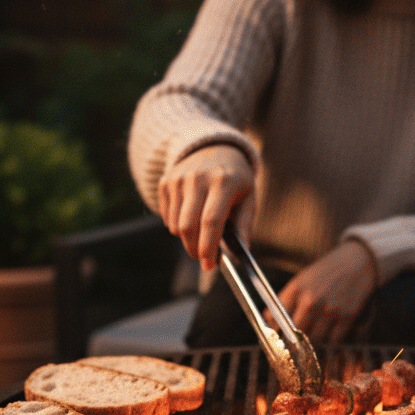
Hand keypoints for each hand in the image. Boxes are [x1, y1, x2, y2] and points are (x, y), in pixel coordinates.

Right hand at [158, 144, 256, 271]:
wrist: (214, 149)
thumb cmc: (235, 180)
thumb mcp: (248, 198)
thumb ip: (244, 225)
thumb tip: (241, 254)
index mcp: (223, 182)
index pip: (211, 221)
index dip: (208, 247)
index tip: (210, 265)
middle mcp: (197, 178)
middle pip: (188, 226)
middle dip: (194, 249)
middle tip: (204, 258)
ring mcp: (178, 179)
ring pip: (175, 225)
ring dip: (187, 239)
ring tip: (201, 232)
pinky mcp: (165, 182)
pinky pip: (167, 218)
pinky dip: (177, 227)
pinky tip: (191, 217)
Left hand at [278, 240, 378, 343]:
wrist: (357, 263)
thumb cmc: (326, 272)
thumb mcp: (301, 279)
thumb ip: (285, 299)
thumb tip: (269, 320)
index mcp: (296, 289)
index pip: (277, 318)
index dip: (276, 329)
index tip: (277, 334)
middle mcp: (311, 301)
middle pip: (296, 332)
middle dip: (295, 338)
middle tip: (298, 338)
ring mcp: (330, 310)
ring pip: (314, 339)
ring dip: (314, 338)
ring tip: (316, 329)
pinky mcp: (346, 316)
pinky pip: (333, 339)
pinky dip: (331, 337)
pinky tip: (331, 328)